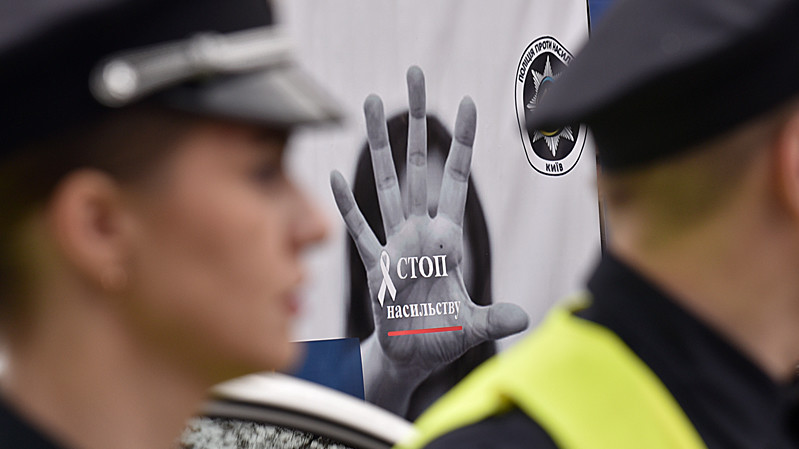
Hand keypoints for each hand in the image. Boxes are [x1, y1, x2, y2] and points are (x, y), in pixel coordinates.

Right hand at [330, 67, 527, 401]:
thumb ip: (494, 319)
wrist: (410, 360)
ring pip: (385, 186)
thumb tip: (524, 317)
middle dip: (417, 124)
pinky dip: (347, 205)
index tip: (467, 106)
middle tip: (415, 79)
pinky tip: (334, 175)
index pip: (456, 182)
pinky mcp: (374, 266)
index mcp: (447, 240)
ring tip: (371, 104)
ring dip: (377, 145)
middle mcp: (420, 233)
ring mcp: (394, 245)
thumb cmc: (442, 340)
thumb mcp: (473, 327)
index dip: (462, 145)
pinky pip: (359, 231)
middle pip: (417, 168)